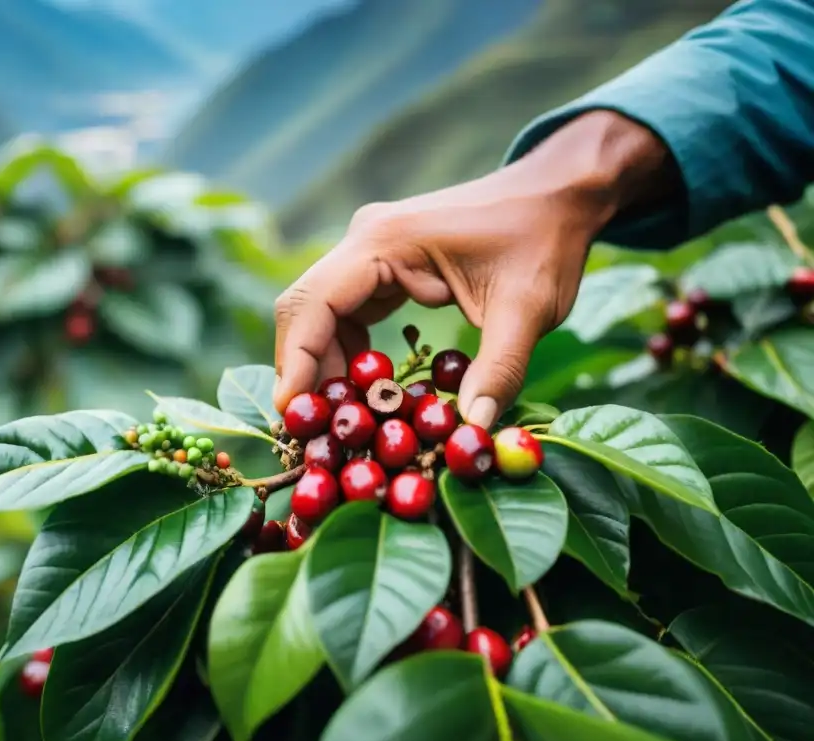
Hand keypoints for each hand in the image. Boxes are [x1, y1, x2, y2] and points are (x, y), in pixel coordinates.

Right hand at [273, 111, 670, 425]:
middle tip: (312, 430)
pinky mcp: (385, 266)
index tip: (293, 414)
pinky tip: (368, 391)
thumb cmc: (545, 241)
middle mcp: (365, 241)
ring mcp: (371, 252)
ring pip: (321, 315)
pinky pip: (347, 313)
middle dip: (304, 372)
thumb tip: (470, 435)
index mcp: (385, 242)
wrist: (558, 195)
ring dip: (325, 367)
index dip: (297, 362)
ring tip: (342, 421)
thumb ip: (497, 371)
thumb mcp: (527, 310)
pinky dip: (350, 354)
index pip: (314, 304)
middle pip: (305, 310)